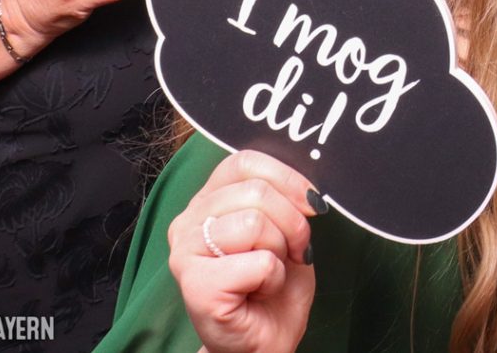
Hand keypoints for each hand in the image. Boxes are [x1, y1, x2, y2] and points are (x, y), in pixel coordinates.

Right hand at [168, 150, 321, 352]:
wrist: (264, 341)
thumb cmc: (273, 286)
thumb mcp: (284, 230)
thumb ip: (283, 199)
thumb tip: (307, 185)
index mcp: (208, 200)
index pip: (244, 162)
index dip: (287, 177)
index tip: (310, 203)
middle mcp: (188, 221)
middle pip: (256, 191)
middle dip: (292, 223)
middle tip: (293, 251)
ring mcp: (185, 253)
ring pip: (255, 223)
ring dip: (280, 252)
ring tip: (268, 274)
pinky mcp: (196, 285)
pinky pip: (258, 262)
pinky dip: (273, 279)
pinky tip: (258, 292)